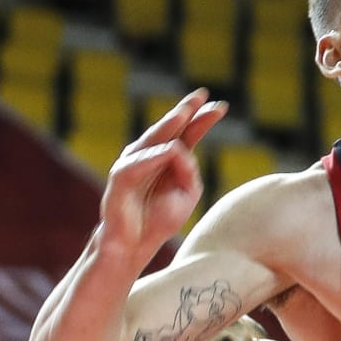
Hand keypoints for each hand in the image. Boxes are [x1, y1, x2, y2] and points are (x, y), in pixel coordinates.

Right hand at [100, 89, 227, 260]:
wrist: (135, 245)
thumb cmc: (159, 219)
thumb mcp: (186, 194)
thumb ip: (189, 171)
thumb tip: (180, 150)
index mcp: (169, 159)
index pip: (187, 133)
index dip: (202, 119)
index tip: (221, 106)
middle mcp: (149, 156)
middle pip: (169, 129)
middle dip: (185, 111)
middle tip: (201, 95)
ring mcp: (133, 165)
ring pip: (152, 140)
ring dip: (168, 125)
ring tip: (183, 113)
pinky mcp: (119, 180)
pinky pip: (137, 164)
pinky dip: (153, 156)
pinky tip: (170, 148)